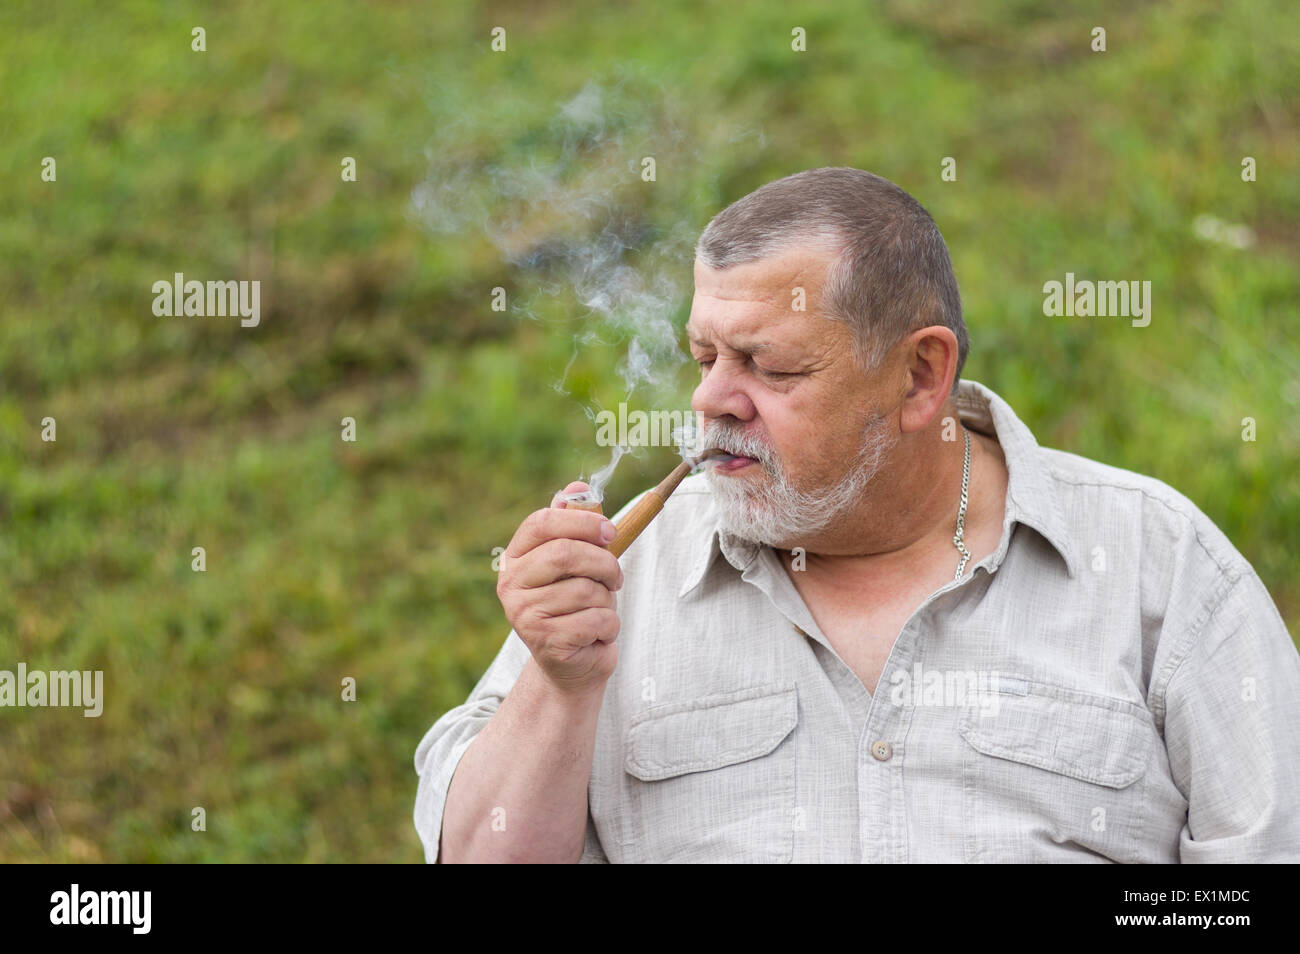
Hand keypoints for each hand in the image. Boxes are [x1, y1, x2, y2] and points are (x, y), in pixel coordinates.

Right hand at [496, 481, 623, 696]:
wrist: (573, 663)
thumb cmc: (576, 604)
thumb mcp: (579, 561)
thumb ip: (577, 524)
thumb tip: (579, 486)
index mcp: (516, 557)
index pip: (542, 522)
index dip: (582, 521)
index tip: (610, 532)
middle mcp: (511, 585)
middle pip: (565, 553)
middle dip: (604, 562)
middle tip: (616, 578)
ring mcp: (523, 615)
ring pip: (585, 590)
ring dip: (608, 600)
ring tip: (600, 610)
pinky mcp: (545, 642)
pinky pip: (594, 620)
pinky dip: (609, 626)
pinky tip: (597, 634)